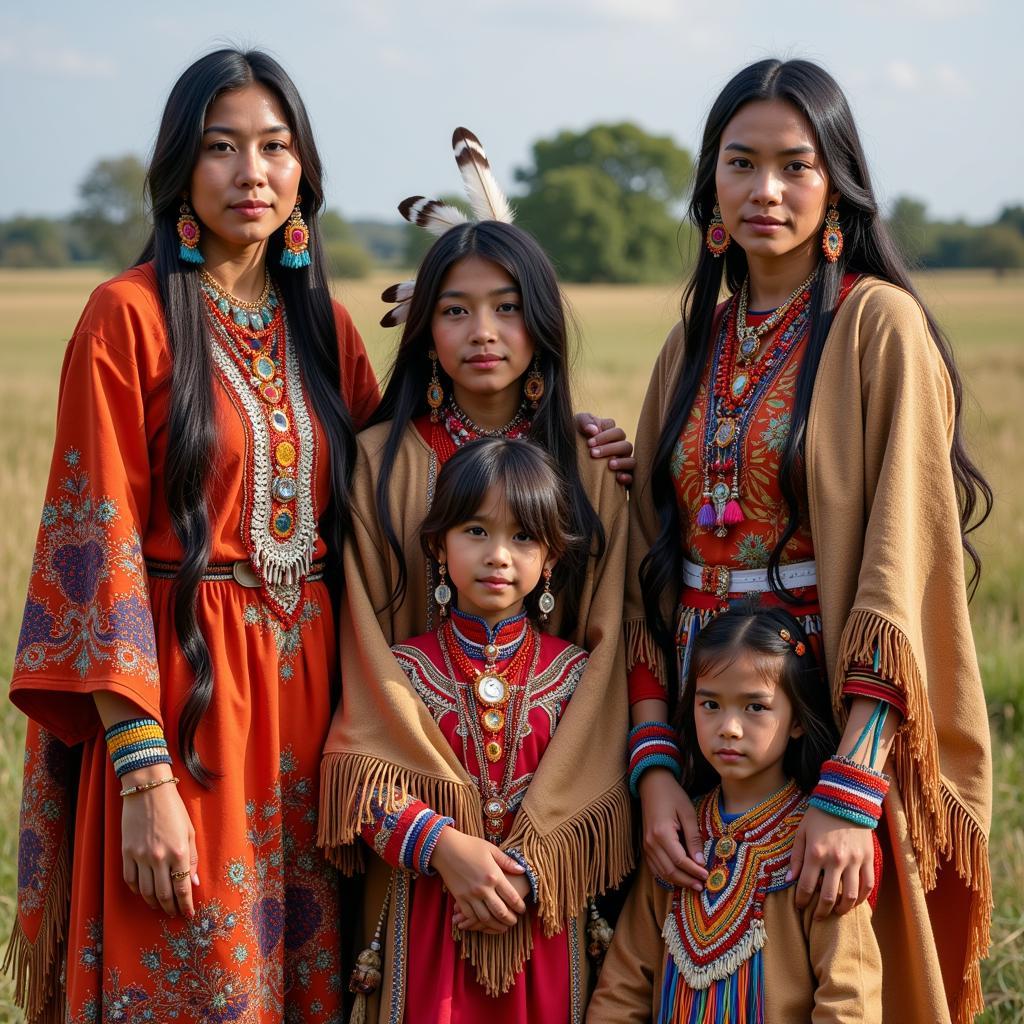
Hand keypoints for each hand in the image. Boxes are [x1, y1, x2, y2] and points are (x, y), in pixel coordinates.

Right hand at [121, 768, 198, 917]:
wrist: (147, 791)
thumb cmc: (173, 809)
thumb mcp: (190, 831)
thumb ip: (192, 859)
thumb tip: (193, 883)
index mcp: (179, 851)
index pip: (182, 888)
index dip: (186, 905)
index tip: (189, 915)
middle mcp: (159, 857)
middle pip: (163, 894)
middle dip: (170, 908)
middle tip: (174, 914)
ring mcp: (140, 856)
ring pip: (145, 891)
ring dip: (154, 903)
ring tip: (160, 906)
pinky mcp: (126, 853)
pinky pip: (130, 880)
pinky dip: (137, 890)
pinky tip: (144, 892)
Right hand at [431, 829, 526, 933]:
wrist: (446, 848)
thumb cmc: (470, 846)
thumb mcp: (491, 849)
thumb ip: (507, 861)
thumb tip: (523, 870)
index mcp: (494, 875)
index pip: (512, 897)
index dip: (520, 906)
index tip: (522, 909)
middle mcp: (483, 888)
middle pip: (500, 912)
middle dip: (510, 920)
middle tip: (514, 922)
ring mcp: (470, 895)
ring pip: (486, 918)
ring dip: (495, 925)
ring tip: (502, 926)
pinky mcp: (459, 898)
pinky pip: (470, 916)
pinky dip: (477, 922)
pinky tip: (483, 922)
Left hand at [575, 413, 635, 486]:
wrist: (567, 460)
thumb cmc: (574, 439)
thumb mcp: (576, 425)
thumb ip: (585, 422)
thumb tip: (594, 430)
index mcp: (612, 435)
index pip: (617, 432)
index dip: (605, 436)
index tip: (589, 443)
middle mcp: (620, 449)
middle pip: (625, 445)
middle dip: (610, 449)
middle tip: (593, 453)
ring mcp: (623, 463)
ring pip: (631, 461)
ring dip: (622, 462)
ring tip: (609, 464)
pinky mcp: (622, 477)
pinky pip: (631, 477)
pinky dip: (627, 477)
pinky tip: (618, 478)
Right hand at [638, 768, 707, 888]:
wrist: (652, 784)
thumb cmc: (672, 795)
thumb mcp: (688, 813)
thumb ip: (693, 838)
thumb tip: (701, 861)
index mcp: (662, 833)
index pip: (680, 860)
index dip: (694, 871)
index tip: (707, 876)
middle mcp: (651, 842)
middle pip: (669, 870)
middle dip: (687, 880)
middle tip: (702, 886)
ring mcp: (646, 845)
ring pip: (661, 872)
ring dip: (678, 881)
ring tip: (693, 885)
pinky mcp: (645, 845)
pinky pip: (654, 867)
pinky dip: (666, 876)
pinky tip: (678, 879)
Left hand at [787, 806, 873, 917]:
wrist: (846, 799)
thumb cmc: (820, 816)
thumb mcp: (802, 833)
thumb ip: (796, 857)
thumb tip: (789, 879)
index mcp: (816, 853)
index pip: (807, 886)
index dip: (802, 901)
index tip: (800, 907)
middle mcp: (836, 860)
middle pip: (829, 897)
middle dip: (821, 912)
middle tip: (817, 917)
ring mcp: (855, 860)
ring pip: (850, 896)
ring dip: (842, 910)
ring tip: (836, 913)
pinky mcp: (869, 859)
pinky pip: (868, 885)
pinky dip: (861, 898)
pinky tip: (854, 902)